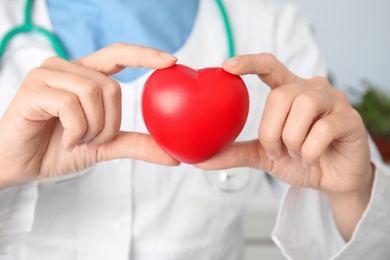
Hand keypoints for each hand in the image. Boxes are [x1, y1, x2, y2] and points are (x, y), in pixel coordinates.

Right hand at [0, 43, 178, 187]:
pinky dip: (75, 132)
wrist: (20, 165)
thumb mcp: (104, 146)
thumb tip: (173, 156)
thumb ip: (135, 144)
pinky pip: (70, 105)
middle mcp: (67, 68)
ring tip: (77, 140)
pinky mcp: (33, 88)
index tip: (171, 61)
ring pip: (93, 93)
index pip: (119, 54)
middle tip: (93, 140)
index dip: (145, 55)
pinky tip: (65, 141)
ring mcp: (48, 74)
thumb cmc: (58, 149)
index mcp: (85, 75)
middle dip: (109, 123)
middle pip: (111, 86)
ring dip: (92, 128)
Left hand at [197, 53, 373, 239]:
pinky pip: (323, 129)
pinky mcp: (350, 119)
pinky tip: (311, 160)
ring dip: (292, 139)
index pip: (270, 65)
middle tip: (275, 151)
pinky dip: (309, 151)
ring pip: (303, 107)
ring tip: (295, 154)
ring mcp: (334, 101)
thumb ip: (236, 152)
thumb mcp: (263, 155)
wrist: (332, 181)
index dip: (250, 62)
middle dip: (271, 130)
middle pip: (281, 95)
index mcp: (290, 91)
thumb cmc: (298, 160)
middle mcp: (312, 89)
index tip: (227, 66)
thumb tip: (200, 159)